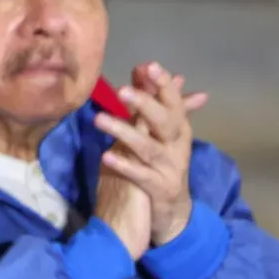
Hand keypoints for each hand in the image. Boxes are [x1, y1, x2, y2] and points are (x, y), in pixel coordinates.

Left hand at [94, 62, 200, 245]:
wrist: (172, 212)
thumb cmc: (161, 164)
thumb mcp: (157, 132)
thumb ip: (150, 100)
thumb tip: (144, 66)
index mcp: (178, 130)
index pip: (172, 102)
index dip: (163, 84)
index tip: (149, 65)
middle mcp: (177, 146)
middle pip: (164, 121)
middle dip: (145, 104)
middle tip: (122, 90)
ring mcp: (170, 168)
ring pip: (148, 148)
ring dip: (125, 132)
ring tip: (100, 120)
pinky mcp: (158, 189)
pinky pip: (141, 175)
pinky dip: (125, 165)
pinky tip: (107, 156)